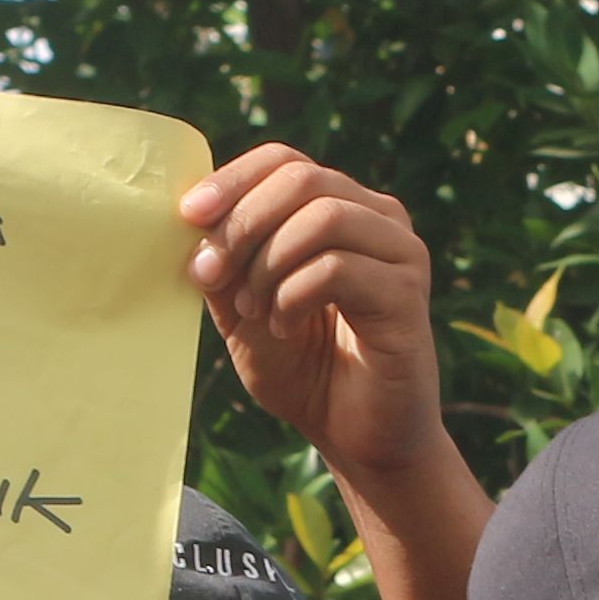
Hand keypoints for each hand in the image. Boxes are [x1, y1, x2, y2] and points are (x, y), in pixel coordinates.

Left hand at [182, 147, 445, 491]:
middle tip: (214, 276)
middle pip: (302, 179)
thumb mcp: (244, 313)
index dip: (233, 179)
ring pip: (323, 217)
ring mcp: (399, 252)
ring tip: (254, 312)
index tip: (190, 216)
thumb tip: (192, 222)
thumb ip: (224, 267)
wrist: (358, 438)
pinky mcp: (408, 293)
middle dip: (243, 224)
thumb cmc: (306, 373)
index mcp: (341, 208)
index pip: (285, 161)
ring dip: (269, 264)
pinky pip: (337, 268)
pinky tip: (285, 329)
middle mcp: (378, 218)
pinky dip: (294, 296)